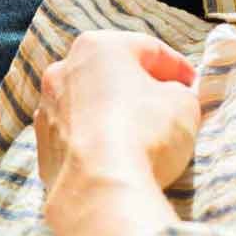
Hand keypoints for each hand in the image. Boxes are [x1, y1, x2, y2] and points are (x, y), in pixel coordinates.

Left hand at [35, 31, 201, 235]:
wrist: (101, 189)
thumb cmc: (145, 133)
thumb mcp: (184, 104)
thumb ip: (179, 92)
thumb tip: (171, 97)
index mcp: (98, 46)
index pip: (148, 49)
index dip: (177, 67)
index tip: (192, 84)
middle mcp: (63, 71)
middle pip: (112, 75)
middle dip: (140, 88)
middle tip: (167, 107)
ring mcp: (47, 110)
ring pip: (90, 105)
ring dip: (114, 115)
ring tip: (141, 137)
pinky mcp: (43, 148)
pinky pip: (77, 137)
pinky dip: (96, 143)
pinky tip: (116, 158)